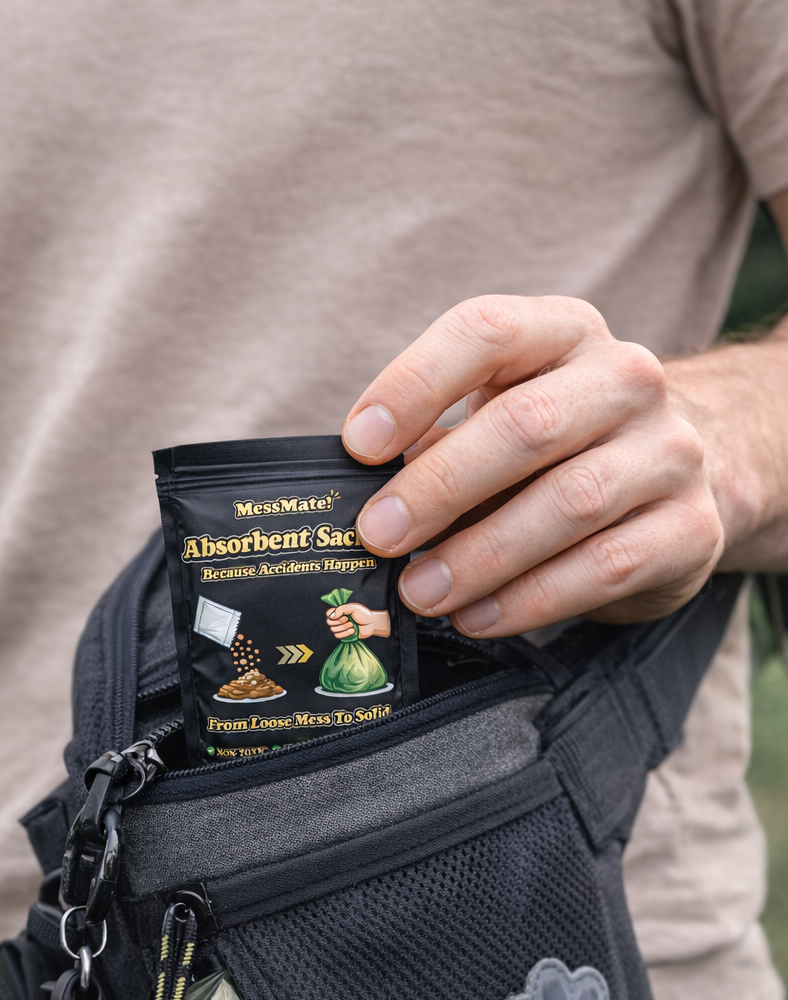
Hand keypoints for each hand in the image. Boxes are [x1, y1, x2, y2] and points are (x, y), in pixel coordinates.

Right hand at [326, 603, 390, 639]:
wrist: (372, 624)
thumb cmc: (364, 615)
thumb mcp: (353, 608)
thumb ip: (341, 609)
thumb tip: (331, 616)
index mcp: (340, 612)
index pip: (328, 613)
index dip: (332, 615)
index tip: (341, 615)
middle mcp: (338, 620)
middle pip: (329, 622)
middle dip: (339, 622)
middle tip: (348, 619)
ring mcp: (341, 628)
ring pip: (333, 630)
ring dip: (344, 627)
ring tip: (352, 625)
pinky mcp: (344, 635)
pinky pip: (337, 636)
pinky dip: (345, 633)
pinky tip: (352, 631)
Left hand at [341, 295, 723, 635]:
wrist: (683, 479)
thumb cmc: (559, 450)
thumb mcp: (498, 421)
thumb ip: (435, 445)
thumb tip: (358, 498)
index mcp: (564, 333)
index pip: (487, 332)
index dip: (416, 384)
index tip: (359, 444)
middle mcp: (627, 379)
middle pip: (527, 424)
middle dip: (440, 486)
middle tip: (378, 537)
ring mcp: (670, 453)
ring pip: (569, 503)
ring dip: (480, 556)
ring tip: (421, 592)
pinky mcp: (691, 529)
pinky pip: (605, 567)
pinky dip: (531, 599)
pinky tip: (478, 617)